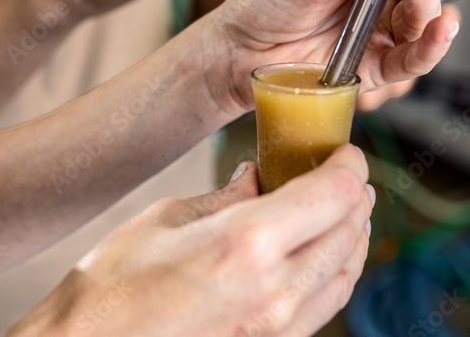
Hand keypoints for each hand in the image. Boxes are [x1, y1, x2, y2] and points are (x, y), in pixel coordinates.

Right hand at [9, 145, 372, 336]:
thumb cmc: (114, 286)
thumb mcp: (169, 218)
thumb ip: (228, 196)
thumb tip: (258, 177)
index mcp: (248, 244)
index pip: (336, 194)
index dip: (348, 164)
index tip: (341, 151)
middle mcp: (276, 291)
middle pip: (351, 231)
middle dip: (355, 195)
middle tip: (341, 174)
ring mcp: (279, 328)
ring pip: (346, 273)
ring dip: (350, 234)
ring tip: (338, 209)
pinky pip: (324, 305)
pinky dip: (332, 271)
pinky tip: (316, 253)